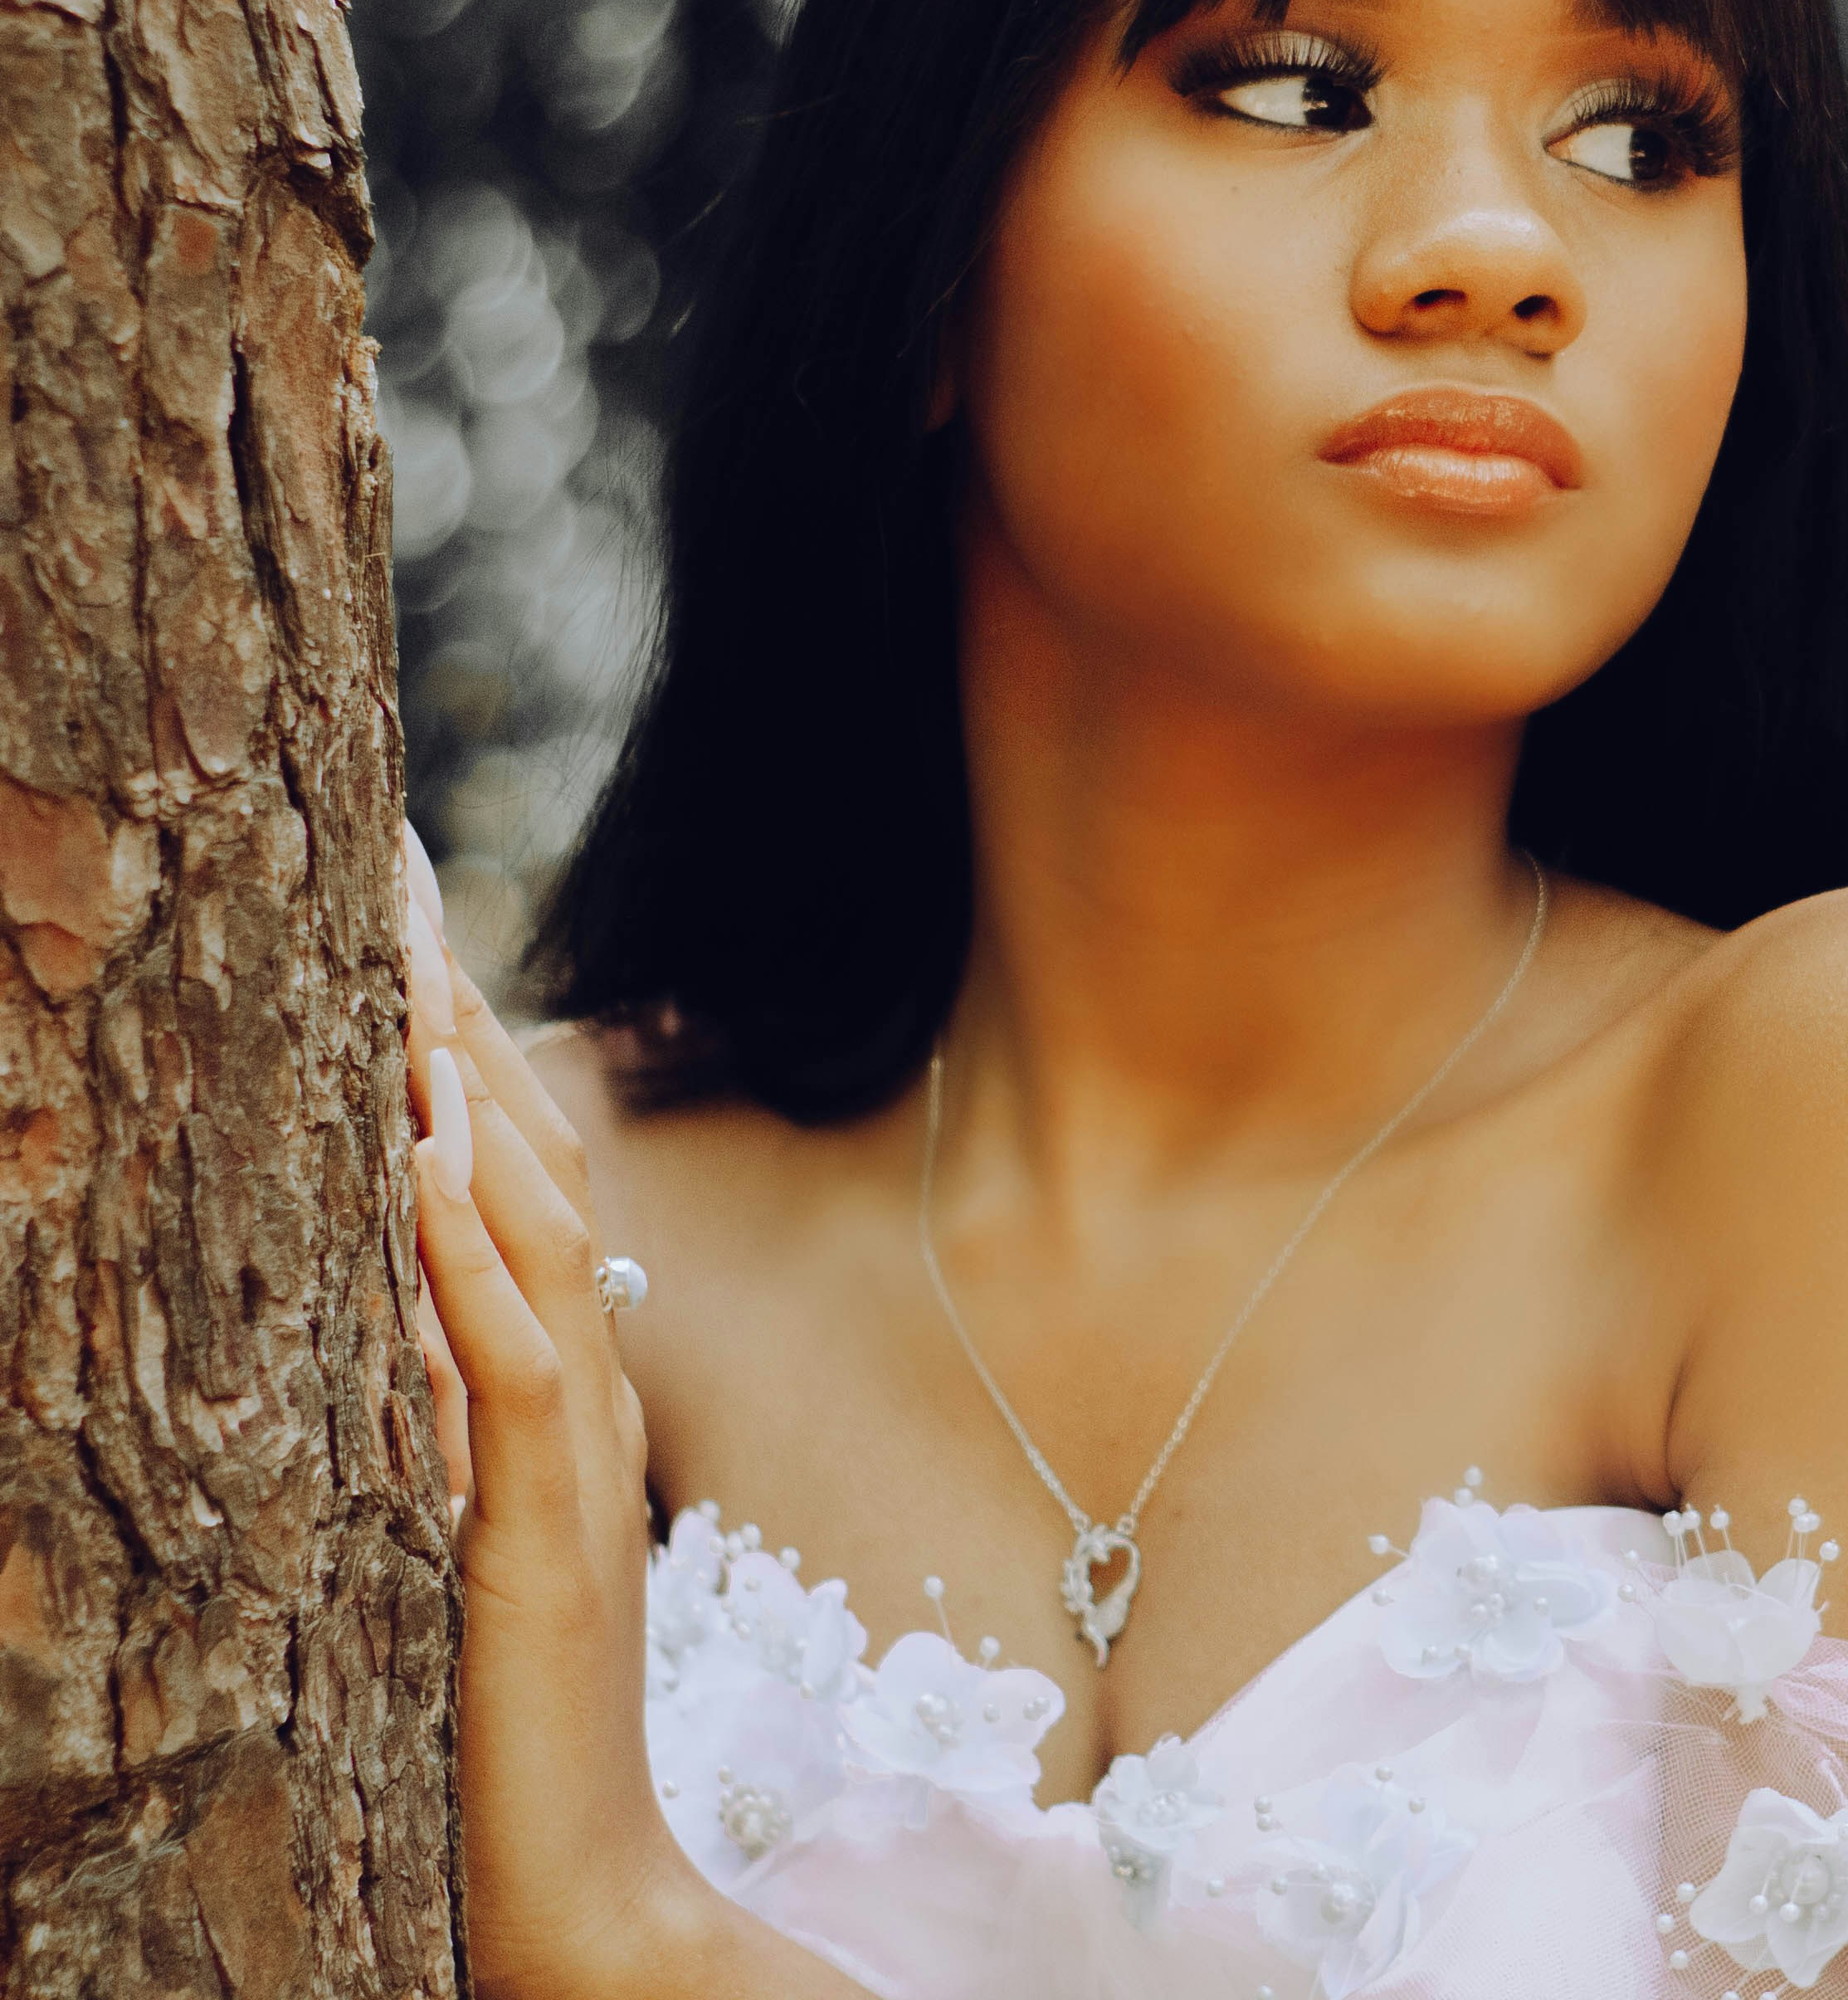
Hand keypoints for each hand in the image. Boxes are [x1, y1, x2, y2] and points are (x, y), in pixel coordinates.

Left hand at [398, 828, 691, 1999]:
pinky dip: (471, 1243)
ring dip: (459, 1085)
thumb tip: (366, 1289)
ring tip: (400, 957)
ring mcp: (567, 1451)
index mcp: (549, 1382)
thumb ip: (427, 1419)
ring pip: (526, 1222)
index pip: (495, 1167)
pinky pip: (514, 1351)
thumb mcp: (440, 1544)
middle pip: (518, 1153)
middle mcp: (576, 1385)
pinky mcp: (540, 1525)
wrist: (579, 1891)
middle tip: (388, 857)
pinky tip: (427, 1152)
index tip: (388, 903)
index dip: (442, 1034)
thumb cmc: (494, 1738)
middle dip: (445, 1006)